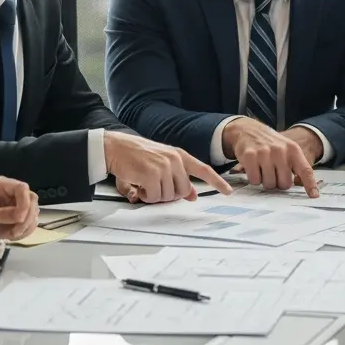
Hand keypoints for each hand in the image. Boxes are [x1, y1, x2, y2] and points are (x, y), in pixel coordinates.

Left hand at [0, 176, 38, 240]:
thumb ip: (1, 214)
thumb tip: (20, 216)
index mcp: (1, 185)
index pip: (22, 188)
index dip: (24, 203)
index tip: (19, 219)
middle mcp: (12, 192)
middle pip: (32, 200)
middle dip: (26, 217)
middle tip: (15, 231)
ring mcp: (17, 204)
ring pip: (34, 212)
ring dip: (26, 226)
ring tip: (11, 234)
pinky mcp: (20, 216)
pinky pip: (31, 223)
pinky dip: (25, 231)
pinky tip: (13, 235)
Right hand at [105, 132, 231, 203]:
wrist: (116, 147)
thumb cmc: (137, 156)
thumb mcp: (162, 163)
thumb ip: (179, 177)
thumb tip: (193, 196)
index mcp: (179, 155)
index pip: (203, 169)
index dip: (217, 182)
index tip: (228, 191)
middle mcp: (174, 160)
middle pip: (183, 191)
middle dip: (170, 195)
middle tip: (155, 188)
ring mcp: (163, 167)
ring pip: (168, 196)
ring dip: (155, 196)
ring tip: (145, 183)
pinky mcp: (151, 175)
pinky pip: (154, 197)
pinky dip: (146, 196)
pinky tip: (139, 185)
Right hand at [222, 118, 320, 197]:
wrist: (248, 130)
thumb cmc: (270, 144)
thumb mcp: (287, 149)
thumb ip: (295, 165)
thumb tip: (302, 185)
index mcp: (293, 150)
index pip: (305, 170)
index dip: (310, 184)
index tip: (314, 195)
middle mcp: (280, 151)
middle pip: (284, 184)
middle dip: (278, 183)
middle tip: (273, 173)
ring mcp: (264, 153)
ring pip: (269, 184)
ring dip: (265, 181)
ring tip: (263, 169)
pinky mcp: (250, 156)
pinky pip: (255, 180)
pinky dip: (254, 178)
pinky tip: (254, 168)